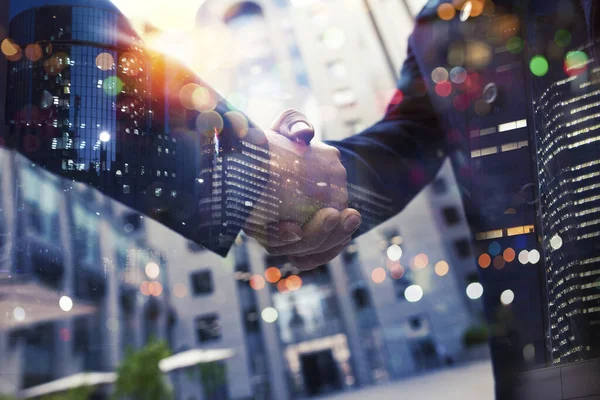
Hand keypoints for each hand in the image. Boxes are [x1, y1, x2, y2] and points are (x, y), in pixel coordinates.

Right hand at [244, 109, 360, 269]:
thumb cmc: (287, 139)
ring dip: (331, 240)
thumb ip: (293, 124)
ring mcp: (286, 237)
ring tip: (352, 217)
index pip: (258, 233)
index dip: (275, 237)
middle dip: (314, 236)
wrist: (297, 156)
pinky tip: (350, 224)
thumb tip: (304, 135)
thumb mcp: (287, 125)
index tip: (294, 230)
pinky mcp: (306, 240)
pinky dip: (334, 245)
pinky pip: (318, 254)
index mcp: (249, 206)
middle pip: (288, 247)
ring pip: (307, 252)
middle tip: (333, 214)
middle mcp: (265, 226)